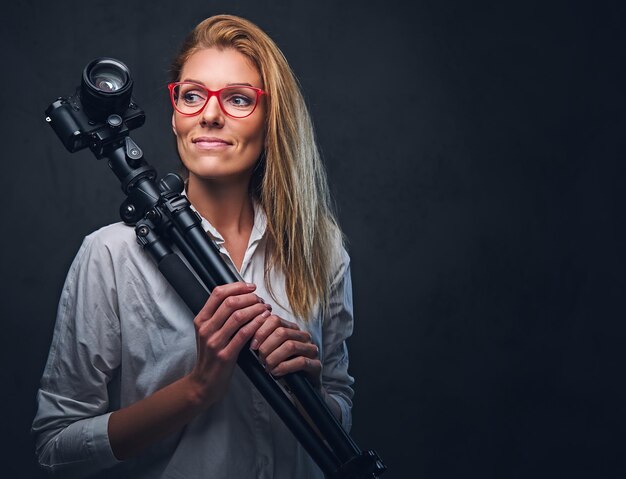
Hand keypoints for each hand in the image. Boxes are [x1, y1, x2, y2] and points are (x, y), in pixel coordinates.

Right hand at [188, 282, 270, 405]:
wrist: (204, 383)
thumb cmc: (211, 355)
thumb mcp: (209, 332)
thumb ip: (219, 315)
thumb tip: (239, 295)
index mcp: (201, 319)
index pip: (218, 293)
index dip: (237, 286)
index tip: (251, 287)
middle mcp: (206, 329)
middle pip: (230, 302)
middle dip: (250, 298)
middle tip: (261, 300)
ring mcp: (214, 342)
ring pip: (238, 316)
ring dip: (256, 309)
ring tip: (266, 309)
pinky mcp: (225, 355)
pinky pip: (244, 334)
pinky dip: (256, 324)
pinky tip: (265, 320)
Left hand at [251, 314, 321, 388]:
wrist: (300, 389)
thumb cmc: (282, 368)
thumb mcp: (272, 352)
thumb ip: (263, 340)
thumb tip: (244, 333)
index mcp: (292, 329)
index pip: (275, 320)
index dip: (261, 331)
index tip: (252, 345)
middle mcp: (303, 336)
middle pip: (281, 332)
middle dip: (266, 346)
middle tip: (260, 359)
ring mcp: (311, 350)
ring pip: (290, 346)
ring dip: (274, 357)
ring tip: (267, 367)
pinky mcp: (316, 365)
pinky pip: (300, 361)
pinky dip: (284, 367)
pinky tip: (276, 373)